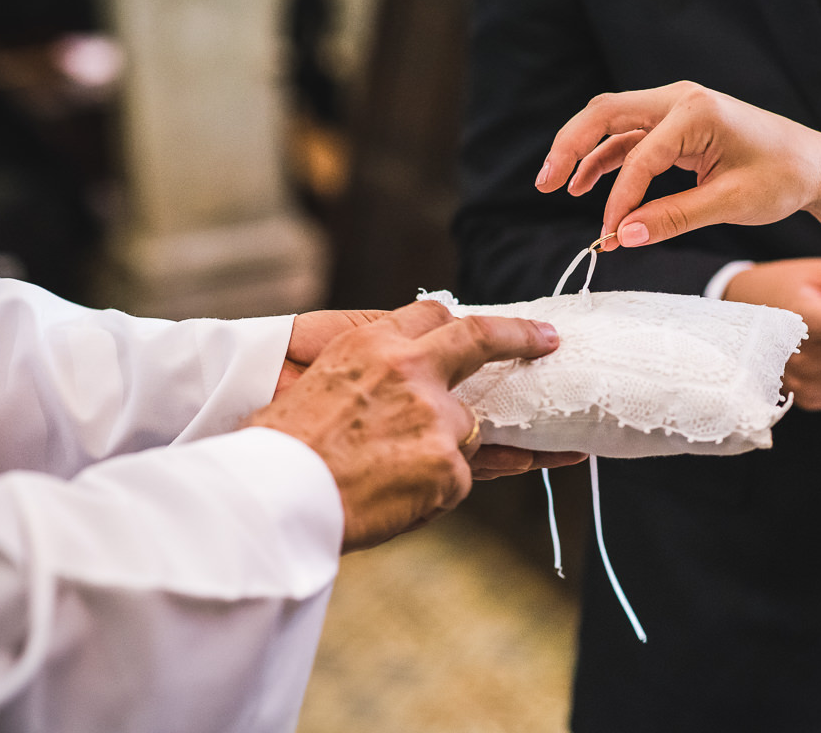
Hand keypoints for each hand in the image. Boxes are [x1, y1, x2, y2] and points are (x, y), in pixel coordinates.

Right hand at [245, 300, 566, 551]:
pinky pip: (454, 482)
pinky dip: (431, 496)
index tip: (489, 323)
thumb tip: (377, 388)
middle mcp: (412, 369)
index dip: (458, 320)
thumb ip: (360, 378)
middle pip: (478, 340)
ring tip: (391, 479)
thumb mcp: (313, 389)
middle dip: (520, 336)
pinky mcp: (448, 463)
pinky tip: (392, 505)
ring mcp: (436, 417)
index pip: (433, 316)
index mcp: (372, 344)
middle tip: (548, 340)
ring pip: (466, 431)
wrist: (272, 497)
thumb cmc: (277, 450)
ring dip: (442, 454)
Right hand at [536, 81, 820, 248]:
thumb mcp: (732, 203)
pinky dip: (606, 161)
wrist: (814, 164)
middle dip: (570, 147)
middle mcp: (679, 100)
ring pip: (611, 122)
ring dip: (581, 152)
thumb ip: (675, 218)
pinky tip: (587, 186)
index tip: (611, 237)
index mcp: (695, 111)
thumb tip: (625, 236)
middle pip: (605, 113)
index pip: (639, 157)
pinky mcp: (674, 127)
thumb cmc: (783, 177)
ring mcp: (675, 110)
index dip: (620, 201)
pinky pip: (628, 138)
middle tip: (545, 184)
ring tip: (555, 187)